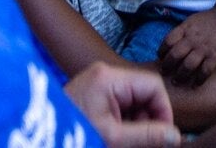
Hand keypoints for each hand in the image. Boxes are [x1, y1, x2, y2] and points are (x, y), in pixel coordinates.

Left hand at [65, 62, 180, 147]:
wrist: (39, 142)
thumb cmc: (72, 136)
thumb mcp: (113, 139)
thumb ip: (147, 137)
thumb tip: (177, 136)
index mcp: (109, 78)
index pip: (153, 86)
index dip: (164, 111)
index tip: (165, 136)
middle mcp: (103, 75)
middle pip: (143, 93)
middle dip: (149, 120)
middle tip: (145, 144)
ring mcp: (96, 84)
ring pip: (133, 102)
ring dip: (137, 124)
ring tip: (127, 142)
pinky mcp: (92, 96)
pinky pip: (119, 106)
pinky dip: (124, 124)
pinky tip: (117, 138)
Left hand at [158, 0, 215, 86]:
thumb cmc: (208, 19)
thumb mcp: (191, 21)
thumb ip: (181, 32)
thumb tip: (169, 45)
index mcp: (185, 29)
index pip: (167, 41)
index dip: (161, 51)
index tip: (161, 58)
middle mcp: (192, 39)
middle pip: (175, 55)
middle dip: (167, 66)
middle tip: (165, 73)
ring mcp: (204, 48)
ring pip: (188, 66)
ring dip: (180, 76)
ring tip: (177, 82)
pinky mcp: (215, 55)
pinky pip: (205, 71)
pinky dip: (199, 80)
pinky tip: (195, 85)